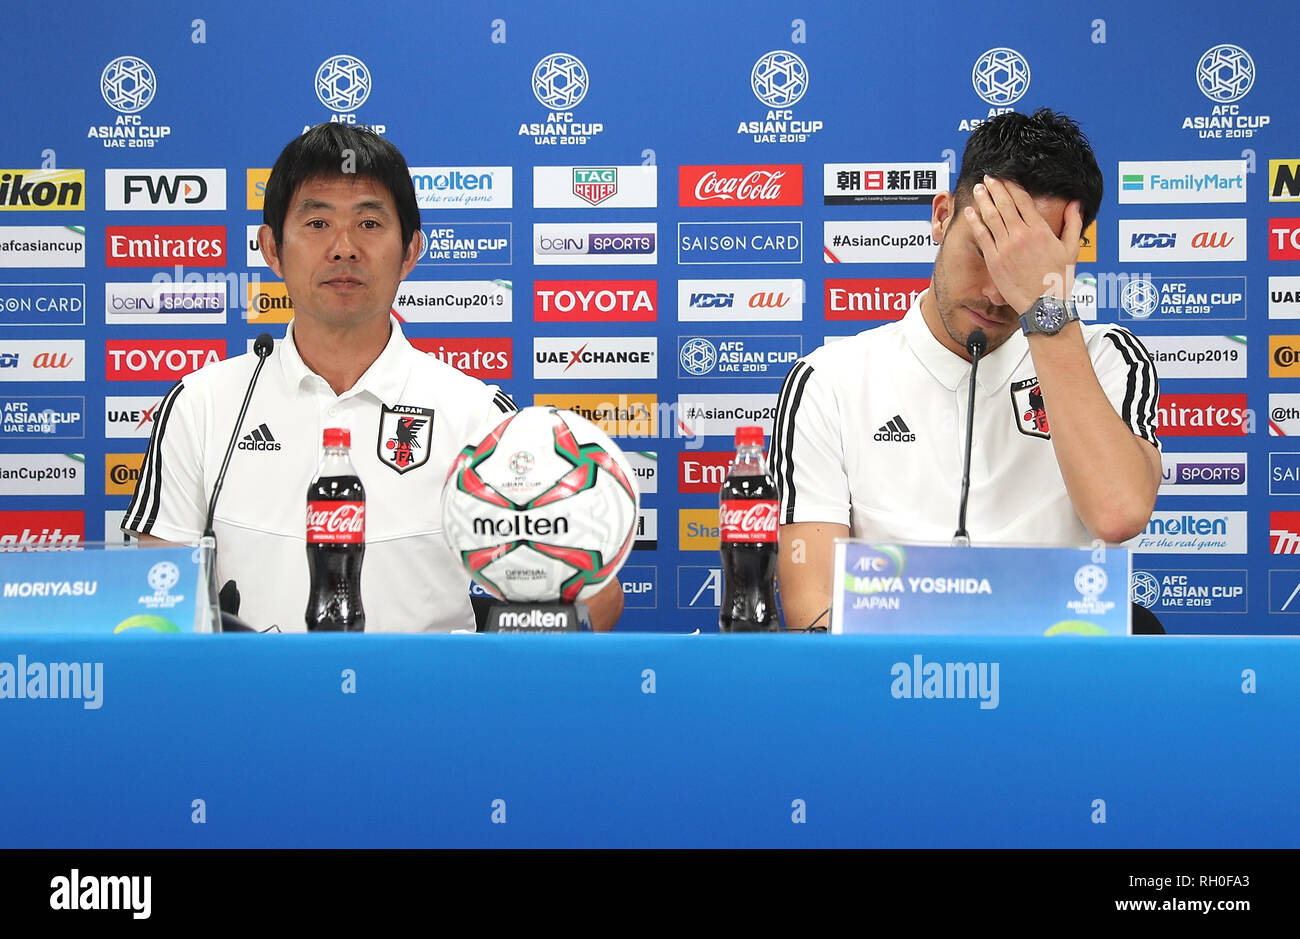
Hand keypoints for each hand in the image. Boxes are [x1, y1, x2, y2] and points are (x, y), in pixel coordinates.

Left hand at [963, 176, 1082, 313]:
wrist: (1044, 304)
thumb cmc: (1058, 279)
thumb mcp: (1071, 249)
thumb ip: (1073, 223)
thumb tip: (1076, 203)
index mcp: (1040, 230)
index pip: (1022, 201)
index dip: (1012, 187)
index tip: (1006, 178)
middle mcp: (1021, 235)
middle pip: (1004, 204)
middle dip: (995, 188)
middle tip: (988, 178)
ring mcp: (1006, 247)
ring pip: (991, 217)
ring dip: (984, 200)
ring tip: (978, 189)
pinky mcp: (994, 259)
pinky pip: (982, 236)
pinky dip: (975, 222)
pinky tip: (970, 212)